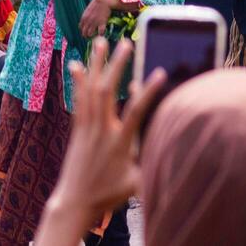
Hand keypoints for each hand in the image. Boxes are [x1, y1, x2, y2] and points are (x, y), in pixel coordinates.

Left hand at [36, 38, 165, 245]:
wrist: (73, 203)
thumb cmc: (108, 195)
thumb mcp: (135, 184)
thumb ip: (150, 161)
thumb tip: (172, 143)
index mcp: (119, 143)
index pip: (135, 113)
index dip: (147, 92)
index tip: (159, 72)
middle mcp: (101, 131)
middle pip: (106, 92)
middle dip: (116, 65)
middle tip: (126, 43)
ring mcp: (87, 128)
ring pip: (90, 91)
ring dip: (97, 64)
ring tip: (101, 41)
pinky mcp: (77, 130)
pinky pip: (77, 100)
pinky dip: (78, 81)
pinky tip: (77, 65)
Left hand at [79, 0, 112, 38]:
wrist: (104, 0)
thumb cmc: (97, 3)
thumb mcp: (89, 9)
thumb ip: (86, 15)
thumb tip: (86, 20)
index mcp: (84, 18)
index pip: (80, 28)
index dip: (83, 30)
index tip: (87, 31)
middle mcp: (88, 21)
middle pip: (84, 33)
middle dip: (87, 35)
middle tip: (91, 35)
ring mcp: (94, 23)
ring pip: (90, 34)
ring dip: (93, 35)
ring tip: (96, 34)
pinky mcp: (102, 23)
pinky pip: (100, 32)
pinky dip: (101, 33)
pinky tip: (103, 32)